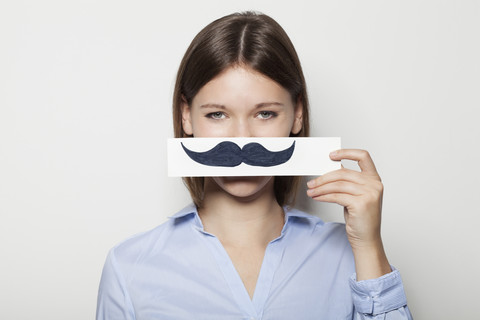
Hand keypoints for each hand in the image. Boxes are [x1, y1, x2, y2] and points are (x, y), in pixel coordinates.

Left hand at [307, 149, 389, 278]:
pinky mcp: (361, 204)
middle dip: (324, 177)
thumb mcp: (355, 195)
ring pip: (338, 184)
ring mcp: (370, 193)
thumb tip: (329, 168)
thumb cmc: (360, 217)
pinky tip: (316, 197)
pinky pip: (336, 196)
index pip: (363, 156)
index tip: (331, 155)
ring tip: (311, 191)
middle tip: (311, 182)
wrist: (366, 239)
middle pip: (343, 173)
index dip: (347, 152)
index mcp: (374, 178)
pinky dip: (323, 196)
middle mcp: (374, 184)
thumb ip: (347, 181)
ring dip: (321, 188)